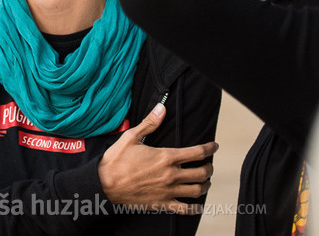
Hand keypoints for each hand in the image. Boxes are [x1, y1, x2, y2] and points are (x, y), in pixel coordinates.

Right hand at [97, 103, 218, 214]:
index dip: (210, 149)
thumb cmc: (116, 160)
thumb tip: (162, 108)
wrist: (104, 184)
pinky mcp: (162, 204)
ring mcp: (168, 191)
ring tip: (205, 181)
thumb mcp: (131, 137)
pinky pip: (185, 209)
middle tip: (209, 165)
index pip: (197, 152)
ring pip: (197, 190)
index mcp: (166, 157)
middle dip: (209, 168)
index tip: (214, 146)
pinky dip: (195, 208)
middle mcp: (171, 175)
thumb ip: (150, 123)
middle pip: (201, 172)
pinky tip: (197, 205)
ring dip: (205, 185)